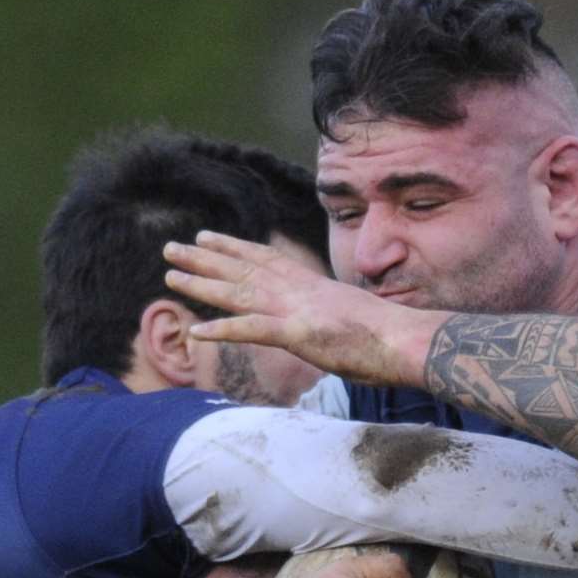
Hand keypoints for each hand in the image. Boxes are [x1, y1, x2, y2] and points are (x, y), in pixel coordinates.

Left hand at [163, 231, 443, 387]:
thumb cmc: (386, 337)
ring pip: (239, 293)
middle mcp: (299, 291)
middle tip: (170, 248)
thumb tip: (322, 325)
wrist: (407, 340)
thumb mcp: (348, 320)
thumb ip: (326, 318)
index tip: (205, 237)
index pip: (265, 260)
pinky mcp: (299, 333)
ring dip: (202, 285)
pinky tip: (197, 331)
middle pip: (243, 270)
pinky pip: (253, 331)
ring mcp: (297, 310)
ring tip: (170, 277)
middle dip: (204, 259)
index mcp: (311, 286)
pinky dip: (224, 330)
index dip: (233, 248)